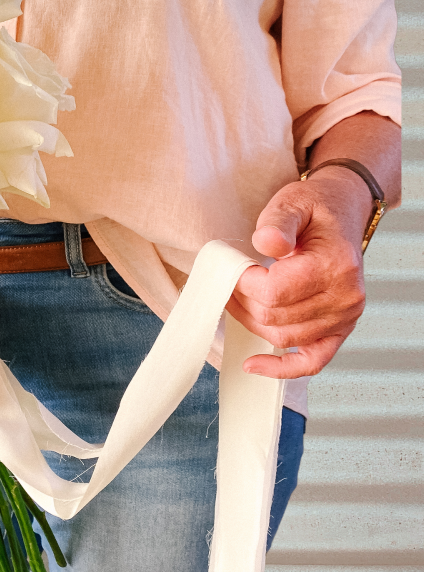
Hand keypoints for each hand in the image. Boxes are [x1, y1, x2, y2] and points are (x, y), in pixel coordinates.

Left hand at [228, 168, 371, 377]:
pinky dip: (283, 368)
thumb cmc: (317, 207)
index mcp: (336, 264)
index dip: (242, 284)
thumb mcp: (294, 202)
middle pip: (275, 317)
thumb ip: (278, 222)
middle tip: (226, 283)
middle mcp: (345, 296)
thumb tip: (266, 242)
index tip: (229, 268)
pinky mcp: (341, 328)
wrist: (344, 212)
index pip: (274, 291)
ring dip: (252, 323)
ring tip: (237, 301)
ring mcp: (345, 316)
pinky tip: (254, 365)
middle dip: (242, 301)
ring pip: (284, 337)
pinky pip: (312, 360)